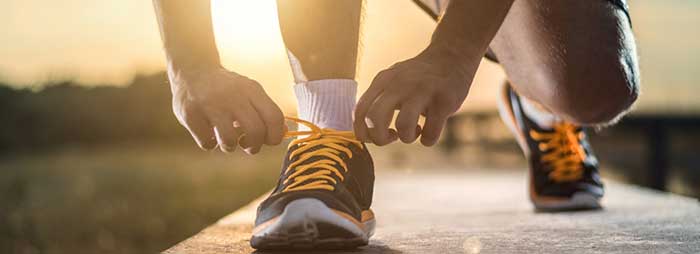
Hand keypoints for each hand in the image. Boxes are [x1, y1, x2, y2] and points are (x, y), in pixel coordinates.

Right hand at [168, 65, 283, 153]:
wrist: (193, 70)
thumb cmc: (227, 88)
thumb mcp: (250, 92)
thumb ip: (266, 111)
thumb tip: (283, 134)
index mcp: (252, 90)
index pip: (274, 117)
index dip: (275, 136)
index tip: (268, 141)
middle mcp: (233, 96)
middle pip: (255, 132)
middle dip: (254, 146)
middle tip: (247, 145)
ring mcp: (210, 105)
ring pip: (229, 141)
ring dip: (230, 146)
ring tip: (226, 139)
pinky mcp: (191, 114)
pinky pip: (206, 143)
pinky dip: (209, 143)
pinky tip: (208, 132)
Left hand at [354, 48, 477, 145]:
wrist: (451, 57)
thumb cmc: (417, 79)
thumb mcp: (391, 81)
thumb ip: (376, 101)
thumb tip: (364, 134)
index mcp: (383, 81)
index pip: (360, 112)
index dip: (363, 133)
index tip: (375, 136)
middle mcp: (400, 84)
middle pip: (374, 118)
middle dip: (380, 138)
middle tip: (393, 137)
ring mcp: (423, 91)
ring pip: (403, 126)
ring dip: (407, 138)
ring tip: (413, 132)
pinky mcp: (444, 101)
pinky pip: (430, 132)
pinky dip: (427, 140)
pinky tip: (429, 131)